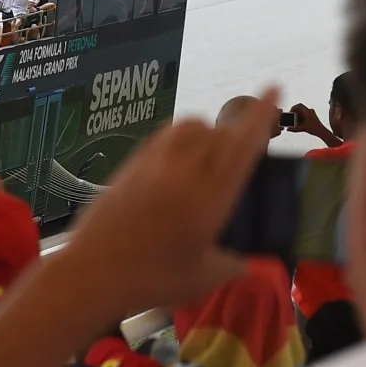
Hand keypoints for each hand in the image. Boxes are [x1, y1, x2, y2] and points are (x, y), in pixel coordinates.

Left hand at [60, 87, 279, 315]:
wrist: (92, 270)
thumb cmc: (152, 277)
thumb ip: (231, 265)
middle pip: (219, 132)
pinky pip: (162, 136)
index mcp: (211, 193)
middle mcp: (184, 168)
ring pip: (188, 126)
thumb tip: (245, 263)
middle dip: (238, 133)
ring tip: (211, 153)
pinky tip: (178, 161)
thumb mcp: (204, 277)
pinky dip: (180, 137)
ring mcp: (153, 162)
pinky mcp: (129, 165)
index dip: (261, 114)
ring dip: (208, 131)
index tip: (273, 88)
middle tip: (246, 150)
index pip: (243, 142)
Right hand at [288, 103, 323, 135]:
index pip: (299, 105)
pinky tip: (299, 124)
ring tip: (295, 122)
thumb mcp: (303, 128)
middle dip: (295, 113)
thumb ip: (294, 129)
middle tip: (291, 118)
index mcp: (308, 112)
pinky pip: (305, 115)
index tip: (290, 112)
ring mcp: (311, 113)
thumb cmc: (314, 129)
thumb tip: (288, 129)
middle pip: (300, 109)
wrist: (322, 131)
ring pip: (302, 112)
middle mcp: (310, 111)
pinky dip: (301, 118)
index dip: (293, 107)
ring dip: (297, 116)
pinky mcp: (312, 116)